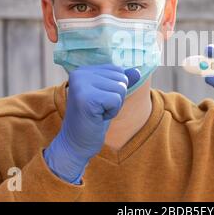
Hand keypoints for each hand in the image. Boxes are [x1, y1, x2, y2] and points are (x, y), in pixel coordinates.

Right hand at [44, 64, 139, 183]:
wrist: (76, 144)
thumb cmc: (93, 119)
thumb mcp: (110, 96)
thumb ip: (121, 82)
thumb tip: (137, 71)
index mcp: (83, 70)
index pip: (118, 70)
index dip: (115, 89)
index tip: (99, 101)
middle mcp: (80, 73)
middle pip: (121, 78)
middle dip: (116, 97)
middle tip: (98, 109)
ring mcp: (81, 85)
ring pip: (120, 88)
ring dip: (114, 105)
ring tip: (98, 113)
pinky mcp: (86, 98)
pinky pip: (116, 100)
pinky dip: (112, 112)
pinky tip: (97, 117)